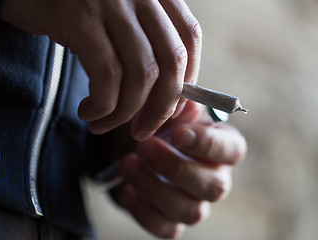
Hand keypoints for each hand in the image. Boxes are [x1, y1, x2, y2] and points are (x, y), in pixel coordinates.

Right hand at [0, 0, 202, 140]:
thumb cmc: (73, 9)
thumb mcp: (117, 18)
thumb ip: (145, 44)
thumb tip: (168, 96)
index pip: (189, 39)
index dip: (187, 81)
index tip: (172, 111)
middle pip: (171, 61)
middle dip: (160, 108)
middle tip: (142, 131)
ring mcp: (112, 3)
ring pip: (141, 74)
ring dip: (125, 113)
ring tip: (103, 125)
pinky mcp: (80, 18)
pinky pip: (107, 76)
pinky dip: (103, 106)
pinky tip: (88, 113)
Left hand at [113, 101, 246, 238]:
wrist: (134, 148)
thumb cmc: (159, 126)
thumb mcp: (166, 111)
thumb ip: (178, 108)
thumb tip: (186, 104)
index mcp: (221, 147)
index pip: (232, 150)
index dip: (208, 144)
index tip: (179, 134)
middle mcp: (214, 179)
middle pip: (214, 187)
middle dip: (176, 167)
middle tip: (144, 146)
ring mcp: (195, 204)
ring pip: (191, 211)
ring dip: (155, 188)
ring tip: (127, 163)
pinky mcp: (173, 222)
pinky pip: (166, 229)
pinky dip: (143, 210)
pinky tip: (126, 189)